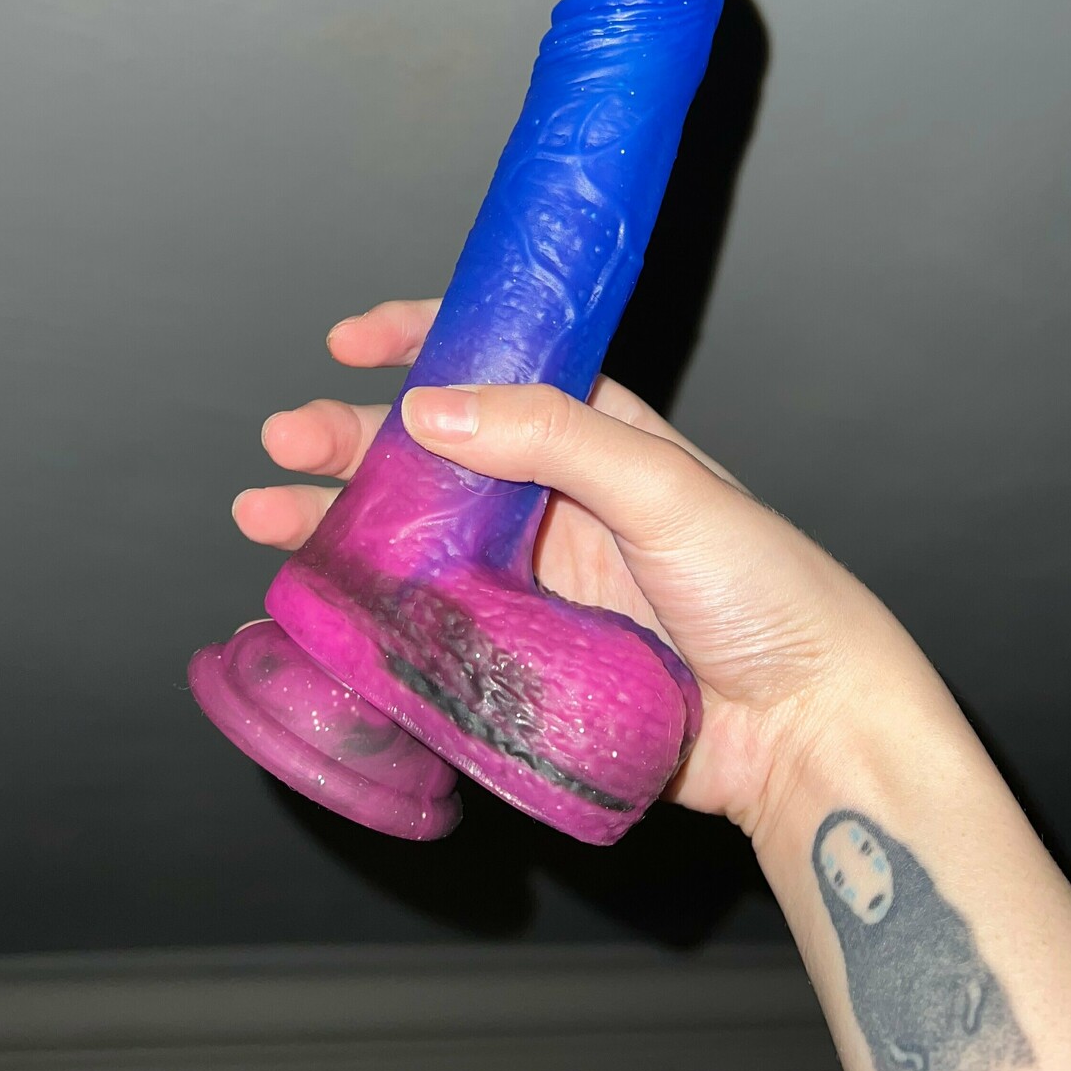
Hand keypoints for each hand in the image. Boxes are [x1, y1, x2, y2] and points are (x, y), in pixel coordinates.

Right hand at [234, 298, 934, 841]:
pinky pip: (432, 622)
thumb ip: (552, 439)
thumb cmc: (770, 593)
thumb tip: (433, 405)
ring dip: (340, 524)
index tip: (352, 339)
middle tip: (283, 441)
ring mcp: (536, 581)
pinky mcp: (523, 656)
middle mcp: (559, 502)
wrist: (804, 731)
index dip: (423, 345)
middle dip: (352, 442)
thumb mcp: (665, 488)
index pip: (498, 370)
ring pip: (418, 539)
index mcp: (602, 437)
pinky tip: (321, 602)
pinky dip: (372, 609)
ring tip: (266, 518)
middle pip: (435, 458)